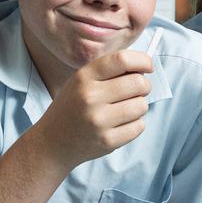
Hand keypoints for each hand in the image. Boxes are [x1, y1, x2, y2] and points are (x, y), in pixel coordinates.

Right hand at [36, 50, 152, 167]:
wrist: (53, 143)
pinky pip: (139, 126)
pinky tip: (119, 124)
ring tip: (124, 109)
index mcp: (84, 77)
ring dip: (138, 106)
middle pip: (139, 83)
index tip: (147, 66)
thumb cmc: (74, 107)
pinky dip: (135, 124)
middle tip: (136, 91)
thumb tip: (144, 66)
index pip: (122, 60)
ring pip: (142, 106)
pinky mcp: (107, 141)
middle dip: (144, 85)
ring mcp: (99, 121)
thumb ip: (109, 71)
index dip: (143, 61)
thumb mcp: (82, 81)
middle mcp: (91, 97)